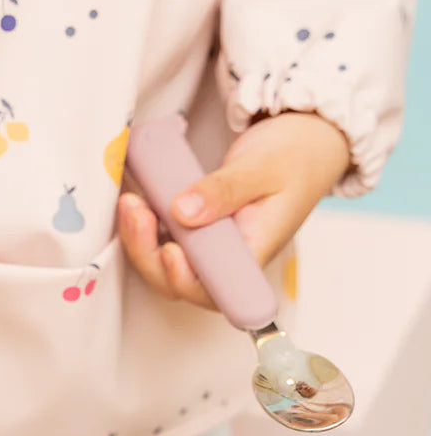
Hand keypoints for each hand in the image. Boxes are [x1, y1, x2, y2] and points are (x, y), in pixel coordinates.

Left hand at [118, 112, 350, 309]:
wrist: (303, 145)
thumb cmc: (293, 159)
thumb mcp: (262, 168)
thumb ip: (224, 190)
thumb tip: (184, 211)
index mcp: (254, 254)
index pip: (216, 290)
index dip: (186, 281)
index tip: (171, 251)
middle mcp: (230, 260)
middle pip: (180, 281)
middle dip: (149, 253)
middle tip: (136, 211)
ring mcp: (212, 248)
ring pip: (166, 264)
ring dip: (141, 239)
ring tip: (132, 203)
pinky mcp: (197, 232)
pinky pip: (164, 241)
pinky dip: (146, 227)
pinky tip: (136, 203)